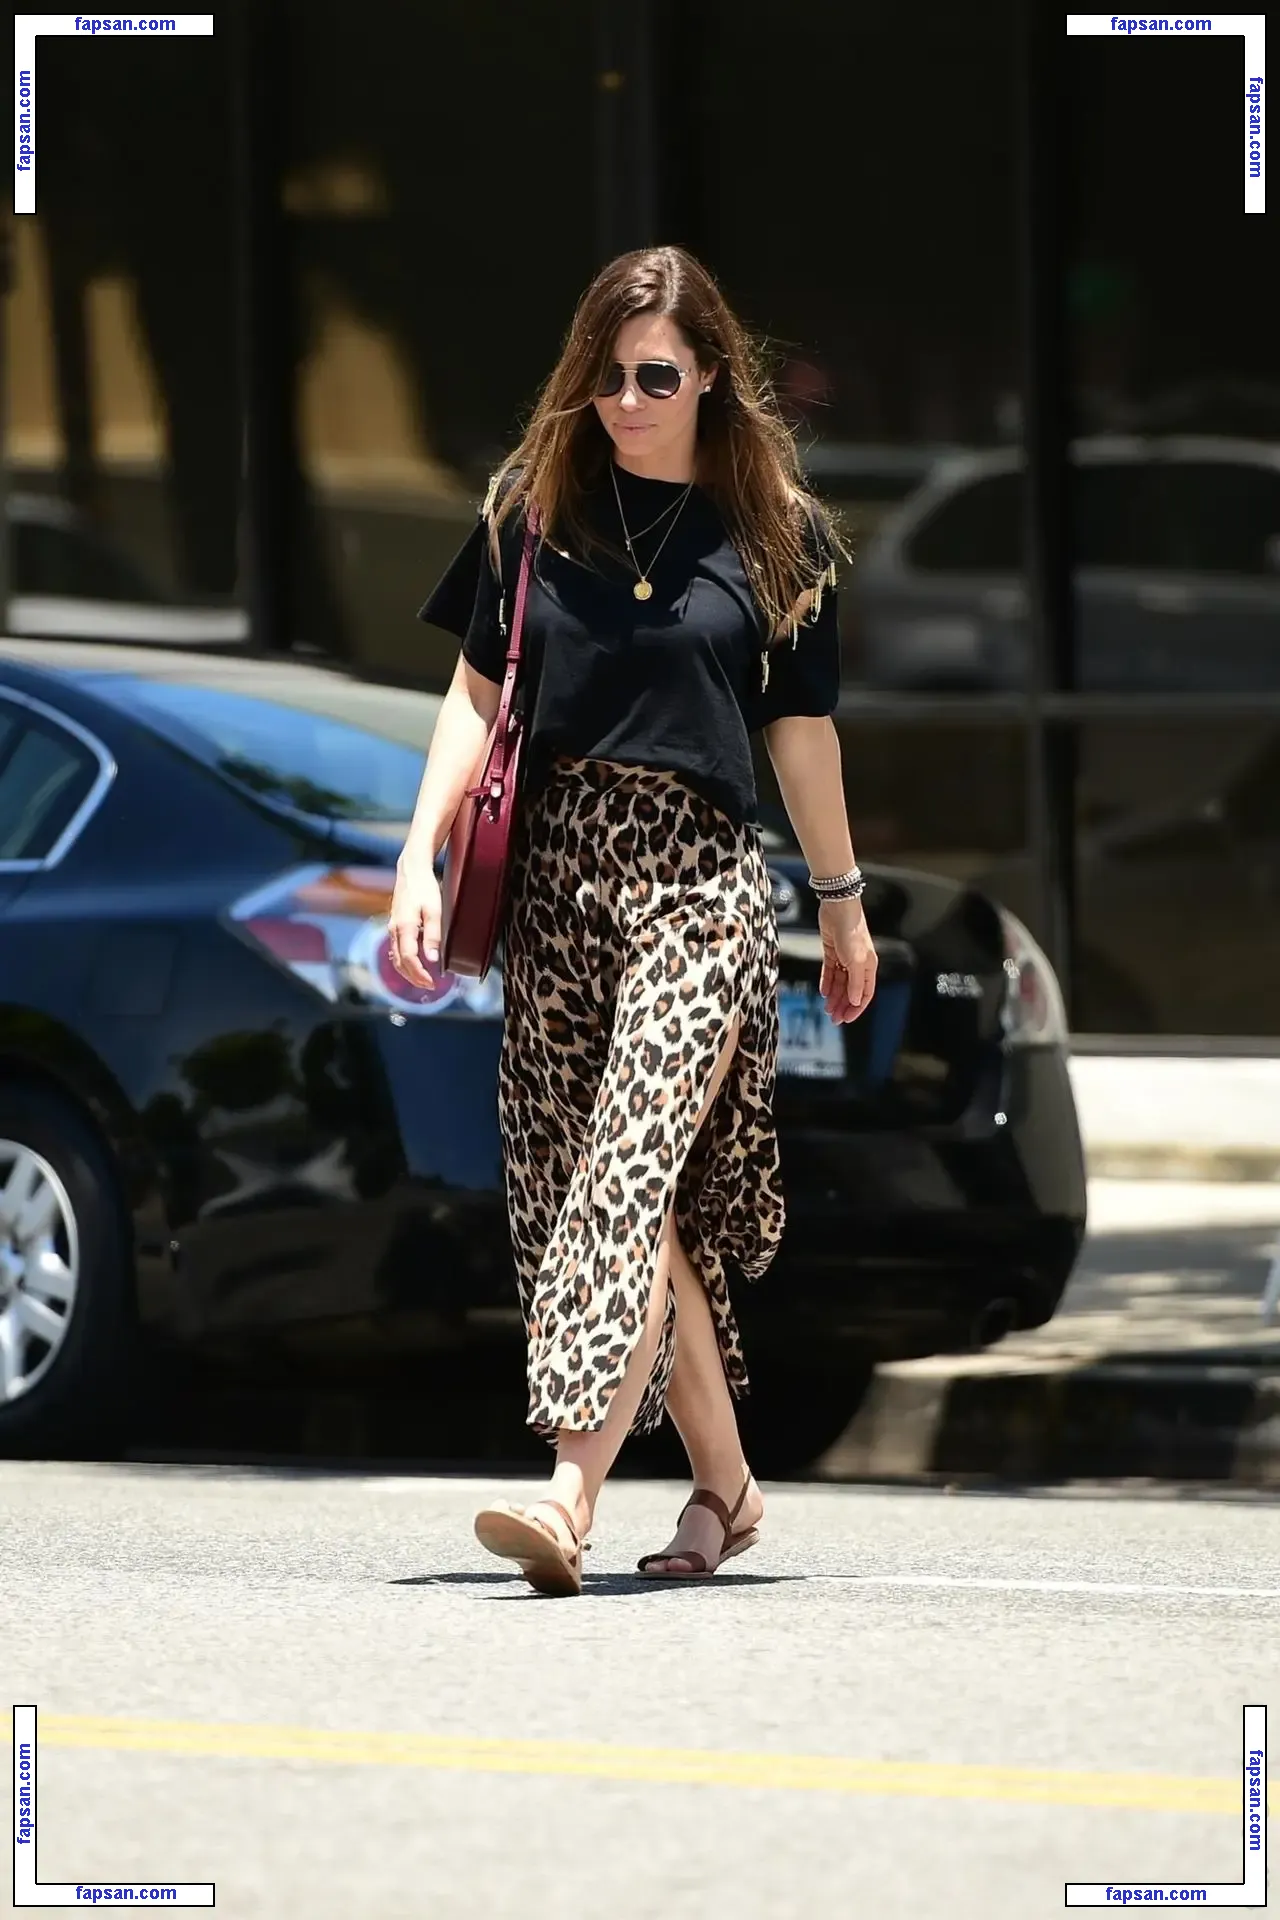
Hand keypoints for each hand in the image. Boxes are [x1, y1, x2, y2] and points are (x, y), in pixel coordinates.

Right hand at [387, 858, 443, 988]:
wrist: (411, 870)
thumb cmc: (425, 888)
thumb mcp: (435, 910)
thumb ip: (433, 935)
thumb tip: (433, 960)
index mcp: (404, 927)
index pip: (409, 959)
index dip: (420, 974)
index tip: (433, 983)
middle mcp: (394, 930)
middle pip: (400, 962)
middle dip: (413, 978)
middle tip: (429, 986)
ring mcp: (392, 927)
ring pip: (396, 957)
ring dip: (408, 972)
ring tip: (423, 979)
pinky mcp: (394, 925)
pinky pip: (396, 949)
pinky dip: (404, 962)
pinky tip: (414, 965)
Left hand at [817, 896, 876, 1022]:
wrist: (838, 907)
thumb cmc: (851, 931)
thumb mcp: (855, 961)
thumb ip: (855, 982)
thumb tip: (855, 1001)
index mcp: (868, 966)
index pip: (864, 994)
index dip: (856, 1008)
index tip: (847, 1019)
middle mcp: (858, 963)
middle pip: (851, 990)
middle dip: (843, 1005)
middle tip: (833, 1019)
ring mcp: (845, 957)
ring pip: (840, 983)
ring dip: (834, 996)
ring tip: (827, 1008)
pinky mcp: (832, 950)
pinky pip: (830, 971)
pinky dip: (827, 982)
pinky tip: (823, 992)